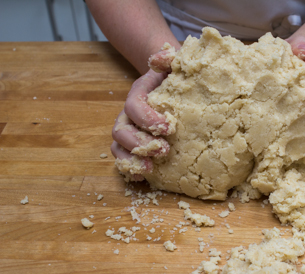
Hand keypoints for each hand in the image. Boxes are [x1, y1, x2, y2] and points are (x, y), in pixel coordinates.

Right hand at [111, 49, 175, 180]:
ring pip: (118, 148)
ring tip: (151, 170)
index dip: (147, 118)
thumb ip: (169, 58)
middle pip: (121, 131)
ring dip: (132, 160)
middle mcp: (129, 115)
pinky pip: (124, 160)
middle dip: (139, 144)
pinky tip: (145, 177)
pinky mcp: (136, 146)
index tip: (168, 127)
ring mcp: (130, 132)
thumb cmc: (177, 78)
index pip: (133, 106)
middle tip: (163, 151)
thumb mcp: (176, 64)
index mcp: (139, 94)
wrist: (175, 86)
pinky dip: (130, 170)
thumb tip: (163, 56)